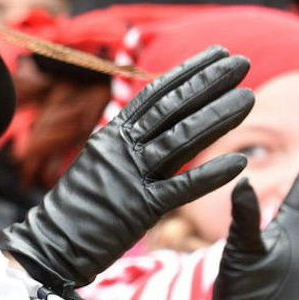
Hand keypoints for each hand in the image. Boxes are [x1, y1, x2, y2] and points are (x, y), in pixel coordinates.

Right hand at [0, 47, 253, 299]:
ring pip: (181, 139)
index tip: (217, 54)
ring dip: (218, 117)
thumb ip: (131, 143)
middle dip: (209, 83)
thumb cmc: (79, 207)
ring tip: (249, 99)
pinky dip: (210, 175)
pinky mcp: (140, 208)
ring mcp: (130, 177)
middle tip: (243, 63)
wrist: (50, 245)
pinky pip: (181, 187)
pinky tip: (238, 162)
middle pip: (171, 108)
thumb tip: (161, 124)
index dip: (188, 72)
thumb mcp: (100, 163)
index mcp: (111, 136)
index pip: (154, 94)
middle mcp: (121, 150)